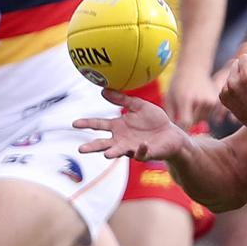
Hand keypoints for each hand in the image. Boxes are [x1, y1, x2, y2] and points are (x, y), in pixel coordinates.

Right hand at [75, 89, 189, 159]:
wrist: (172, 133)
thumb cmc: (155, 120)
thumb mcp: (138, 106)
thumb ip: (122, 100)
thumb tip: (103, 90)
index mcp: (118, 126)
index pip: (99, 125)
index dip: (87, 123)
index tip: (74, 123)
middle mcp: (122, 139)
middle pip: (103, 144)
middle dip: (93, 147)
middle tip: (81, 149)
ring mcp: (133, 147)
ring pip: (119, 152)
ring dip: (113, 153)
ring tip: (106, 155)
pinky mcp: (146, 153)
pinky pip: (141, 153)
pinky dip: (141, 150)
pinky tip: (141, 144)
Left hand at [165, 63, 219, 128]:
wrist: (193, 68)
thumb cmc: (178, 84)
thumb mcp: (169, 98)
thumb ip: (171, 116)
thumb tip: (175, 132)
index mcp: (186, 99)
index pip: (186, 122)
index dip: (182, 129)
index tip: (178, 129)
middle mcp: (201, 100)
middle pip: (195, 122)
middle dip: (189, 120)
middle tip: (185, 110)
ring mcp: (211, 100)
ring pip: (204, 119)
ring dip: (197, 116)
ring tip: (193, 103)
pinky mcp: (218, 100)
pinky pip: (211, 114)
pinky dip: (205, 111)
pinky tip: (199, 102)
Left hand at [211, 41, 246, 123]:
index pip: (245, 57)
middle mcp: (234, 82)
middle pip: (236, 64)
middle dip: (244, 69)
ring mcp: (226, 90)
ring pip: (231, 74)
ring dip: (238, 78)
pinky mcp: (222, 97)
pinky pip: (227, 84)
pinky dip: (233, 87)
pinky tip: (243, 96)